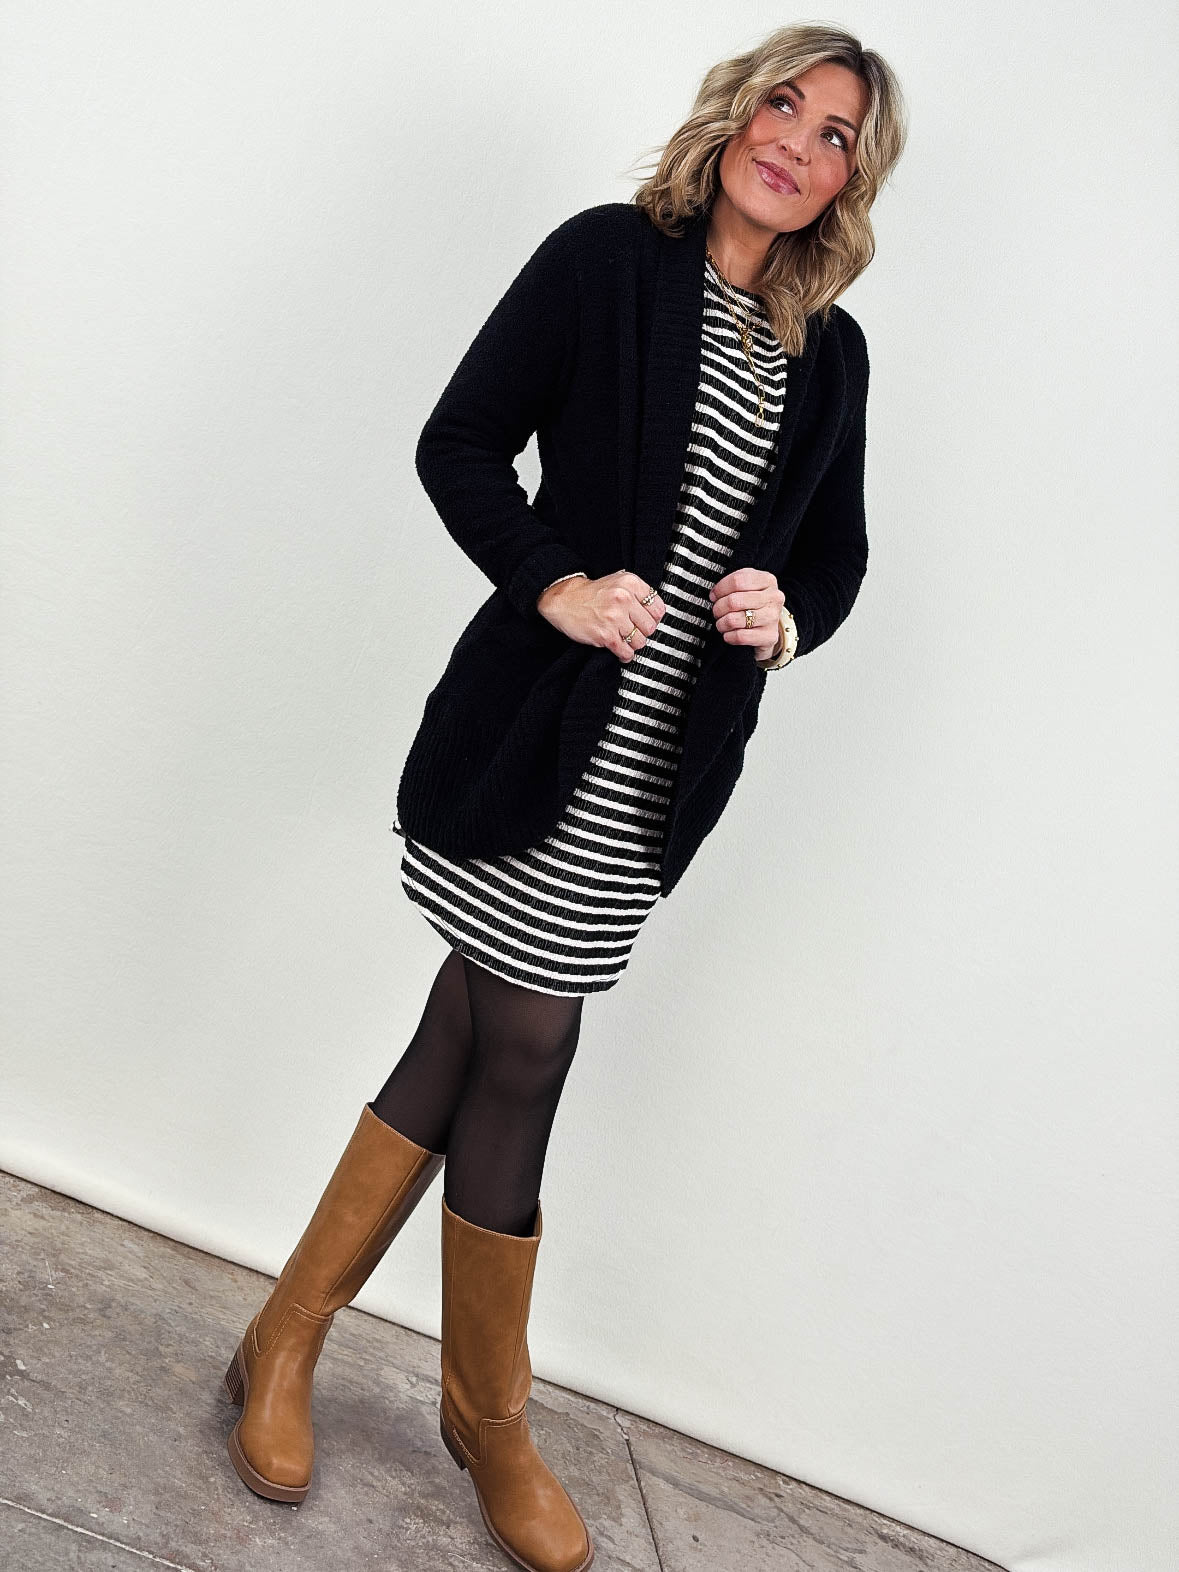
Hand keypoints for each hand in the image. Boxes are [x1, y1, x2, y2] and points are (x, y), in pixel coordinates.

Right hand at [537, 570, 664, 662]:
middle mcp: (624, 599)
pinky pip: (626, 652)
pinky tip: (620, 650)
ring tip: (623, 638)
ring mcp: (615, 618)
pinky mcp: (606, 635)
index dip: (653, 617)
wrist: (563, 600)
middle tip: (632, 630)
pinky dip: (625, 655)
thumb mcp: (617, 582)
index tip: (645, 620)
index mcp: (630, 583)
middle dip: (642, 632)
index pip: (658, 608)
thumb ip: (637, 593)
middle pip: (650, 627)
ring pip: (640, 641)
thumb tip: (656, 612)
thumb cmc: (591, 593)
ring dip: (632, 644)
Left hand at [708, 568, 784, 661]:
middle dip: (718, 608)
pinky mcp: (769, 636)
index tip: (714, 596)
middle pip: (734, 601)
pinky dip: (729, 636)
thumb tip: (715, 594)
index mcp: (767, 580)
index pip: (738, 580)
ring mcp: (772, 617)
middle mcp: (773, 598)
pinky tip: (729, 634)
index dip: (720, 589)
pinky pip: (740, 636)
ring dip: (722, 623)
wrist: (770, 625)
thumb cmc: (755, 603)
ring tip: (722, 623)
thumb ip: (733, 583)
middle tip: (717, 611)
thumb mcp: (748, 586)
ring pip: (734, 620)